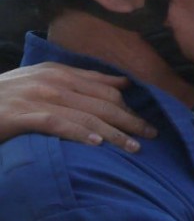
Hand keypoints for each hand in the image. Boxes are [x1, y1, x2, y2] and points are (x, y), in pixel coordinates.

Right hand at [0, 62, 156, 151]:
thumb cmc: (9, 96)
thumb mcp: (44, 81)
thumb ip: (82, 81)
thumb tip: (123, 84)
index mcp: (58, 72)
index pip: (103, 88)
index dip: (129, 106)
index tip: (148, 121)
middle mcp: (50, 82)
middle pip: (100, 102)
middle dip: (130, 120)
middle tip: (151, 136)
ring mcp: (35, 98)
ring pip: (85, 115)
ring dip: (113, 133)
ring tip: (133, 148)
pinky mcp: (20, 115)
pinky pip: (56, 124)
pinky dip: (78, 133)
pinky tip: (96, 144)